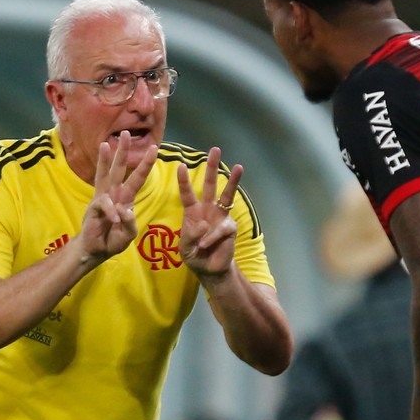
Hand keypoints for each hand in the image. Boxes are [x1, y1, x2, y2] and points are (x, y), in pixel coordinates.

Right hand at [78, 132, 156, 264]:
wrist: (95, 250)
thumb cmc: (113, 240)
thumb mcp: (128, 235)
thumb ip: (130, 224)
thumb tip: (125, 210)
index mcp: (126, 197)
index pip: (137, 177)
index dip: (145, 163)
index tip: (154, 148)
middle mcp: (115, 193)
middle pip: (119, 168)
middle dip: (123, 151)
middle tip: (125, 132)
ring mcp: (103, 198)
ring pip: (105, 175)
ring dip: (106, 159)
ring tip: (105, 144)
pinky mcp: (94, 206)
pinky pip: (104, 204)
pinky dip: (111, 211)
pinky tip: (114, 219)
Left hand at [177, 147, 242, 276]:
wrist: (210, 269)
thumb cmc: (194, 256)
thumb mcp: (184, 248)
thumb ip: (190, 235)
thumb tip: (204, 224)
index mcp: (193, 212)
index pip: (187, 193)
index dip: (184, 180)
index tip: (180, 166)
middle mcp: (208, 210)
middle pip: (210, 185)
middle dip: (212, 167)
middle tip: (215, 150)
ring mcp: (220, 217)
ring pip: (227, 195)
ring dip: (233, 181)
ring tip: (239, 166)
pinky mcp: (229, 227)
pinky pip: (221, 228)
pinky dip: (212, 237)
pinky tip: (205, 245)